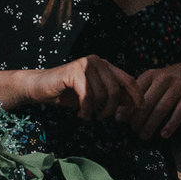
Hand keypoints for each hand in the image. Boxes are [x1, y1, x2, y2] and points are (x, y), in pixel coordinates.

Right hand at [21, 56, 137, 121]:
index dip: (137, 94)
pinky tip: (81, 114)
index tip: (140, 108)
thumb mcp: (95, 97)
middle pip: (116, 89)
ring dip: (96, 110)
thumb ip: (113, 97)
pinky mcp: (73, 72)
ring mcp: (85, 64)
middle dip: (111, 108)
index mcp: (105, 65)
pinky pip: (88, 96)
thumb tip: (135, 103)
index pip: (128, 79)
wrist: (40, 88)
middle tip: (102, 117)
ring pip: (102, 94)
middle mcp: (97, 61)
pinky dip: (86, 110)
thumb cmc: (68, 93)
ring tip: (88, 115)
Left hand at [121, 62, 180, 140]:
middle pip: (146, 103)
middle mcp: (164, 78)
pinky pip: (179, 112)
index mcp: (151, 75)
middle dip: (137, 120)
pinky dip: (171, 125)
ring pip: (161, 109)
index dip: (127, 109)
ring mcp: (179, 86)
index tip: (122, 122)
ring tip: (144, 136)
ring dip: (150, 125)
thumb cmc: (170, 82)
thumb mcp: (152, 82)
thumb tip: (119, 117)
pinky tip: (164, 134)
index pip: (135, 93)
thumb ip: (137, 96)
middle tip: (134, 131)